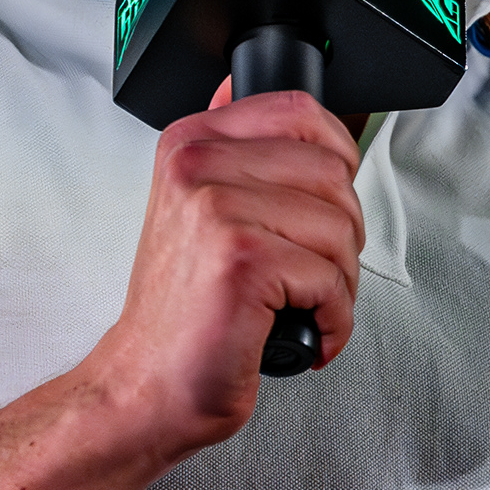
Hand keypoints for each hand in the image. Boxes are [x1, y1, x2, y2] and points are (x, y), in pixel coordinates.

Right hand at [86, 81, 362, 456]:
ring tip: (299, 305)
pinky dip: (332, 318)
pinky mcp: (242, 259)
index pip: (301, 112)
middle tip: (308, 272)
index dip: (337, 161)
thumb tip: (286, 107)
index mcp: (191, 141)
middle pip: (333, 174)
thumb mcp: (200, 210)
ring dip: (339, 282)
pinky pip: (331, 279)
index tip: (324, 206)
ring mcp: (217, 208)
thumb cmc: (185, 309)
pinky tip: (300, 330)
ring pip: (340, 228)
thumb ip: (241, 155)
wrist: (147, 382)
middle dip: (342, 234)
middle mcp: (197, 165)